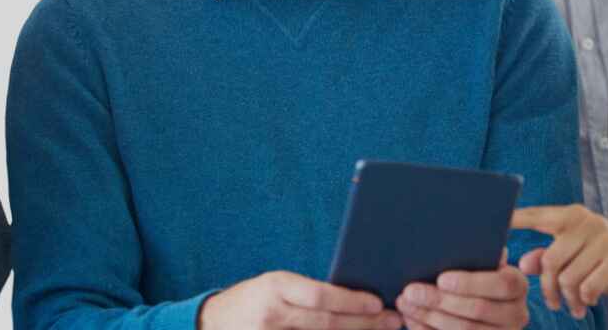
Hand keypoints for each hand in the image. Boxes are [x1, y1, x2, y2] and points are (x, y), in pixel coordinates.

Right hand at [198, 271, 401, 329]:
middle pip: (326, 324)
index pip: (319, 296)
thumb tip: (357, 297)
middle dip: (364, 324)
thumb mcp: (277, 284)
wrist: (214, 322)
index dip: (350, 302)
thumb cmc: (256, 298)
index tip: (378, 303)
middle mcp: (272, 315)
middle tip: (393, 321)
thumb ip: (308, 293)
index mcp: (275, 287)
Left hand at [395, 258, 529, 329]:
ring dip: (430, 316)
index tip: (441, 278)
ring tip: (405, 302)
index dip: (471, 282)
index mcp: (518, 286)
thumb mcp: (481, 262)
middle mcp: (516, 314)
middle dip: (441, 300)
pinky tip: (411, 318)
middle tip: (411, 291)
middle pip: (479, 309)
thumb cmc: (475, 272)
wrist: (476, 302)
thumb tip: (465, 239)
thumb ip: (478, 253)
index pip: (502, 284)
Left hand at [511, 205, 607, 318]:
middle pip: (550, 260)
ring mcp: (606, 239)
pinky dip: (585, 300)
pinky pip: (587, 287)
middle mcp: (589, 222)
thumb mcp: (574, 261)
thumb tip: (521, 264)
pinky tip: (590, 302)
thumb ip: (547, 258)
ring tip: (575, 306)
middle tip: (553, 304)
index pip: (537, 215)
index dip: (514, 218)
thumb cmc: (604, 267)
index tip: (492, 222)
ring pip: (567, 278)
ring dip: (568, 299)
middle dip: (548, 289)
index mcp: (573, 216)